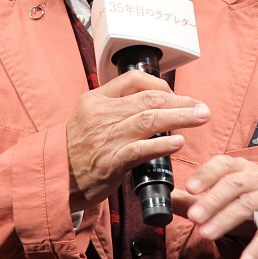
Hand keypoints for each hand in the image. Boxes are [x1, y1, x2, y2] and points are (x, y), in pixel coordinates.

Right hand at [66, 70, 210, 211]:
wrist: (55, 178)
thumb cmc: (76, 150)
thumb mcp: (89, 117)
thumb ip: (115, 108)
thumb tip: (151, 103)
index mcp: (96, 99)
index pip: (133, 80)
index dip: (161, 85)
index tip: (177, 96)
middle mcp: (101, 115)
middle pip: (148, 99)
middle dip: (180, 101)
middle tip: (202, 107)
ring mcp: (106, 138)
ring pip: (149, 120)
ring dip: (180, 117)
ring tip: (200, 117)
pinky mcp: (111, 162)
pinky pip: (141, 149)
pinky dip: (162, 145)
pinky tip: (179, 142)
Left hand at [173, 155, 257, 258]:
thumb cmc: (243, 195)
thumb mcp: (219, 192)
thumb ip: (192, 198)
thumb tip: (165, 199)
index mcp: (238, 167)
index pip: (222, 164)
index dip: (206, 174)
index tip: (189, 187)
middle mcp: (255, 179)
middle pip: (234, 185)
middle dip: (212, 200)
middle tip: (194, 216)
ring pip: (248, 205)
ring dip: (226, 220)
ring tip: (206, 234)